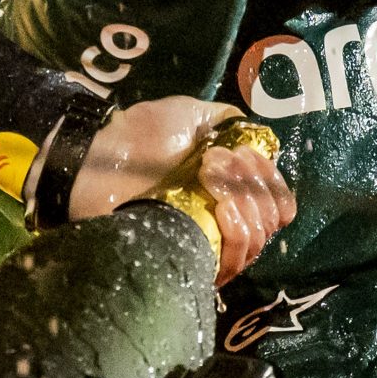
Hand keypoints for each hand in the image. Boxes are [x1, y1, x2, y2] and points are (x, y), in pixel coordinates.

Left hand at [70, 96, 297, 282]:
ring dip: (246, 203)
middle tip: (219, 162)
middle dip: (255, 185)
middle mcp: (223, 220)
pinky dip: (238, 231)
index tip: (245, 155)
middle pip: (271, 221)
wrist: (99, 164)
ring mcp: (207, 244)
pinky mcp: (192, 263)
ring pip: (257, 241)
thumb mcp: (189, 114)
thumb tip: (257, 136)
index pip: (277, 201)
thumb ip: (228, 122)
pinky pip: (233, 260)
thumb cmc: (139, 137)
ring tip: (210, 179)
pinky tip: (221, 207)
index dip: (271, 180)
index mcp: (228, 189)